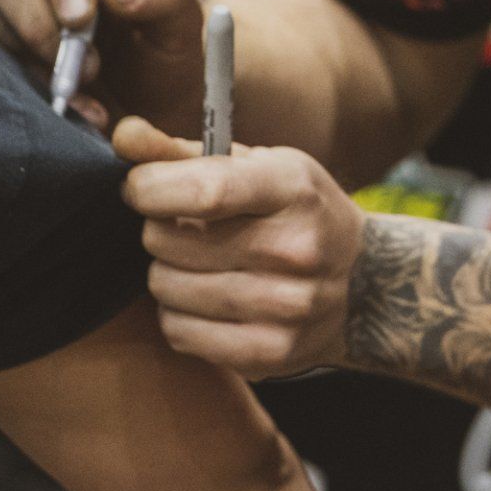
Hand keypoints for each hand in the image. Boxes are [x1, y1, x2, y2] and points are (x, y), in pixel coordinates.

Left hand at [114, 118, 363, 379]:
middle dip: (160, 229)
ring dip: (167, 272)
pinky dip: (178, 314)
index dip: (150, 188)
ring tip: (198, 264)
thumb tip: (123, 136)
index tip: (139, 187)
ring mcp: (286, 307)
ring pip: (166, 288)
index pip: (203, 191)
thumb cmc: (297, 212)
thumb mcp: (259, 166)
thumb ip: (184, 151)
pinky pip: (179, 332)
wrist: (367, 285)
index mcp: (293, 188)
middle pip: (169, 241)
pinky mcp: (270, 353)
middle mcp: (295, 249)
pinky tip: (205, 299)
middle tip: (184, 229)